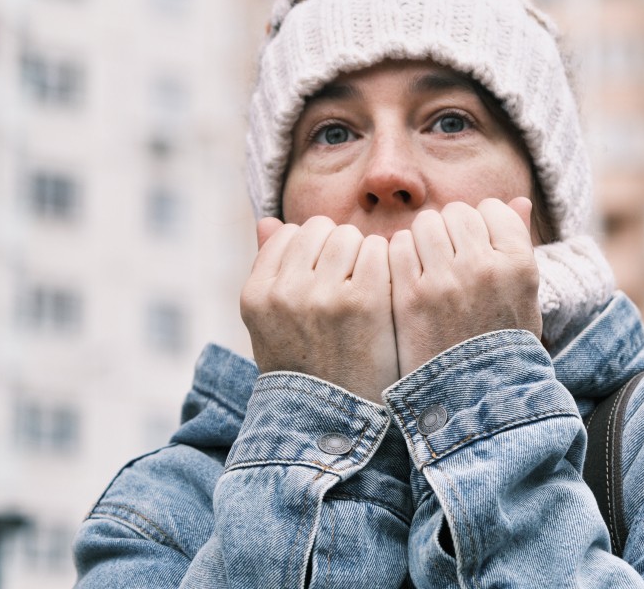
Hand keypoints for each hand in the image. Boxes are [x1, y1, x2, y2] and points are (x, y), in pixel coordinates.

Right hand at [240, 216, 398, 403]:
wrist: (337, 424)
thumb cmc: (307, 369)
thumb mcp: (271, 325)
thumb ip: (268, 269)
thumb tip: (266, 219)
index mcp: (256, 294)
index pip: (290, 234)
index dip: (313, 251)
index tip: (323, 279)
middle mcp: (285, 292)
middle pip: (321, 229)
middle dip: (338, 249)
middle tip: (349, 284)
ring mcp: (324, 295)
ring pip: (349, 236)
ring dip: (363, 255)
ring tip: (365, 289)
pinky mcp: (365, 301)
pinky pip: (378, 251)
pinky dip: (386, 266)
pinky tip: (385, 293)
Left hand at [388, 198, 540, 377]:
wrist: (475, 397)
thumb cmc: (502, 342)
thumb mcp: (524, 294)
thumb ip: (518, 243)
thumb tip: (519, 200)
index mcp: (519, 263)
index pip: (492, 209)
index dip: (481, 225)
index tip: (476, 247)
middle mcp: (484, 266)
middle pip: (457, 213)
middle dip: (451, 231)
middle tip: (449, 259)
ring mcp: (446, 280)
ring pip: (426, 224)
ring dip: (424, 240)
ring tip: (429, 267)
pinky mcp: (412, 296)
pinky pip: (398, 247)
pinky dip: (401, 257)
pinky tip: (410, 278)